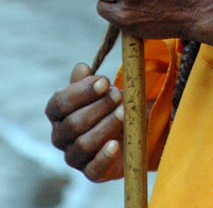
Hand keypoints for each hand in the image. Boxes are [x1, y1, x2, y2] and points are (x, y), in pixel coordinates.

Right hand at [45, 63, 123, 181]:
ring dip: (106, 125)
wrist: (126, 130)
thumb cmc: (107, 105)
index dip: (81, 92)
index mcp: (57, 114)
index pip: (59, 103)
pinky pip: (94, 170)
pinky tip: (116, 144)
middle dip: (98, 107)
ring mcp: (74, 157)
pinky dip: (105, 157)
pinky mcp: (91, 173)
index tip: (105, 81)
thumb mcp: (98, 90)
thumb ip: (87, 80)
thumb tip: (81, 68)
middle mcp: (61, 137)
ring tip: (124, 112)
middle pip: (73, 123)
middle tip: (118, 95)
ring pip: (84, 144)